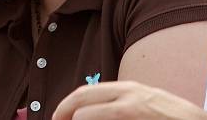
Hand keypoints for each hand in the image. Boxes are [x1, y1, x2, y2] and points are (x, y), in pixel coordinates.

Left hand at [53, 81, 206, 119]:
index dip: (67, 106)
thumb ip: (122, 104)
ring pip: (85, 114)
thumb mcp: (146, 104)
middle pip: (80, 99)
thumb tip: (92, 112)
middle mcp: (127, 94)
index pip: (86, 93)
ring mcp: (130, 107)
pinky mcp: (134, 114)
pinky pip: (101, 119)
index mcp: (128, 89)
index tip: (61, 118)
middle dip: (62, 112)